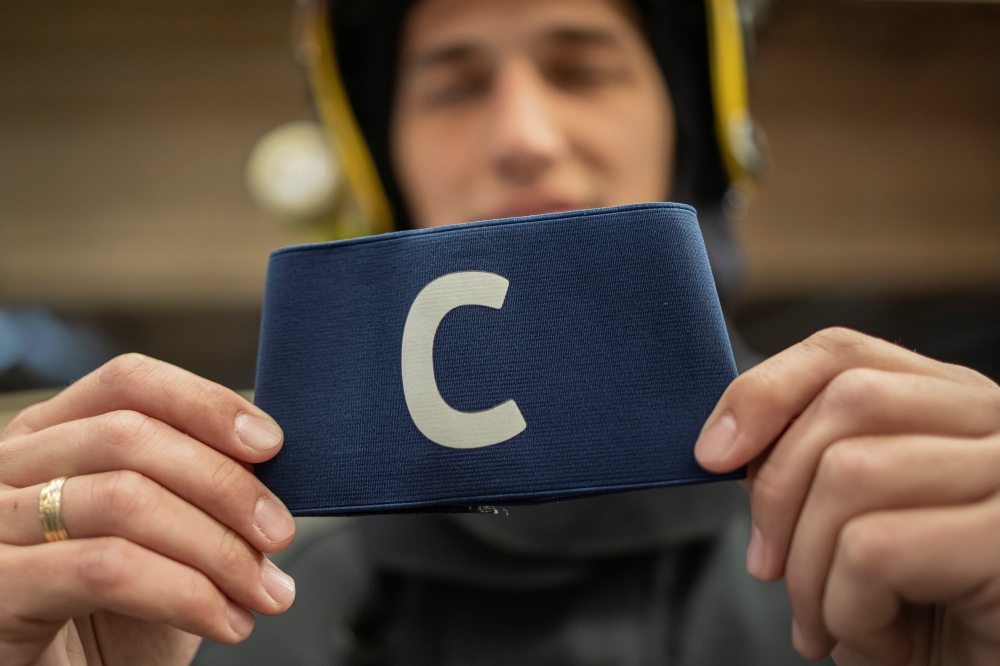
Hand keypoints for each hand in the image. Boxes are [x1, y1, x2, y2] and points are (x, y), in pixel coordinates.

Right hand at [0, 354, 296, 665]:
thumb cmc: (119, 623)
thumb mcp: (167, 539)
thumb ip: (196, 487)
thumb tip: (265, 452)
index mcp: (52, 438)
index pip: (129, 384)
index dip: (206, 404)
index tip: (270, 445)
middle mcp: (8, 469)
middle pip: (131, 436)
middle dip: (225, 486)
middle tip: (279, 535)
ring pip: (125, 498)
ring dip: (217, 547)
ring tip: (263, 590)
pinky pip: (104, 568)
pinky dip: (184, 593)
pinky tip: (225, 620)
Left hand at [695, 328, 999, 665]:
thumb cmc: (920, 614)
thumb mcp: (851, 524)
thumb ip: (810, 464)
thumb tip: (725, 443)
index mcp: (949, 405)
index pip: (842, 352)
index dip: (763, 392)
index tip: (711, 455)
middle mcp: (993, 421)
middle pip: (843, 402)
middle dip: (777, 493)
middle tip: (768, 569)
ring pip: (850, 472)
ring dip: (809, 569)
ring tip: (825, 622)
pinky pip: (876, 549)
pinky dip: (849, 609)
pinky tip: (883, 643)